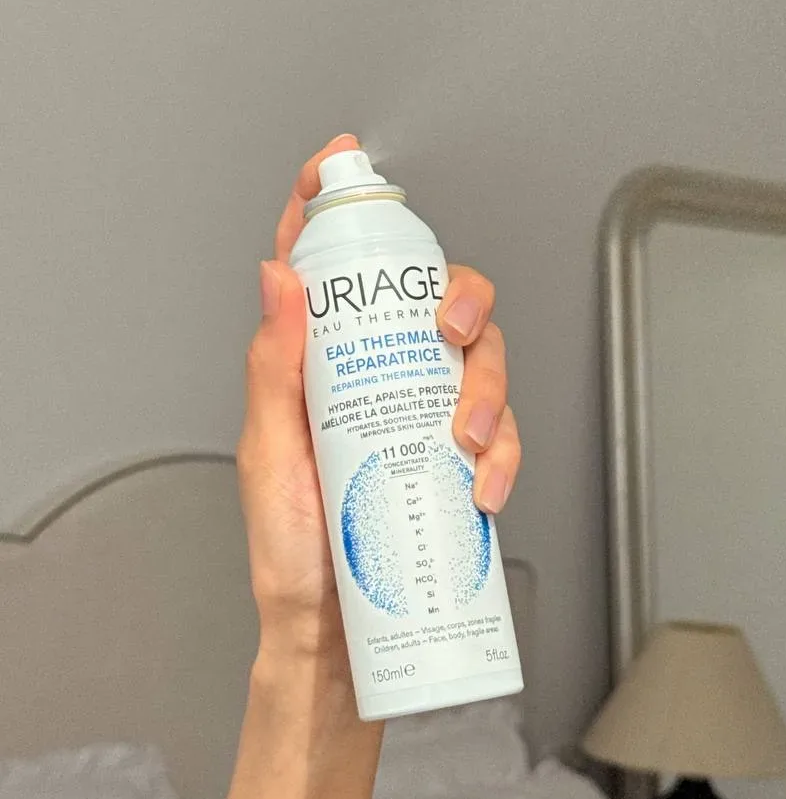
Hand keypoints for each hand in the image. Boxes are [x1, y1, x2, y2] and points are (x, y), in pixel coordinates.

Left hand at [237, 135, 520, 664]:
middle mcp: (379, 380)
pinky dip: (505, 454)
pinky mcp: (461, 462)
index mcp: (322, 367)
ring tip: (468, 435)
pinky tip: (482, 485)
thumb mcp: (268, 454)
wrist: (336, 636)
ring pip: (483, 359)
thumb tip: (277, 278)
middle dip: (457, 296)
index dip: (331, 206)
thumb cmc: (293, 550)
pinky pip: (503, 435)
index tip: (340, 162)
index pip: (328, 269)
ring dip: (489, 385)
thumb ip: (274, 366)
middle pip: (433, 299)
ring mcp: (425, 418)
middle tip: (449, 328)